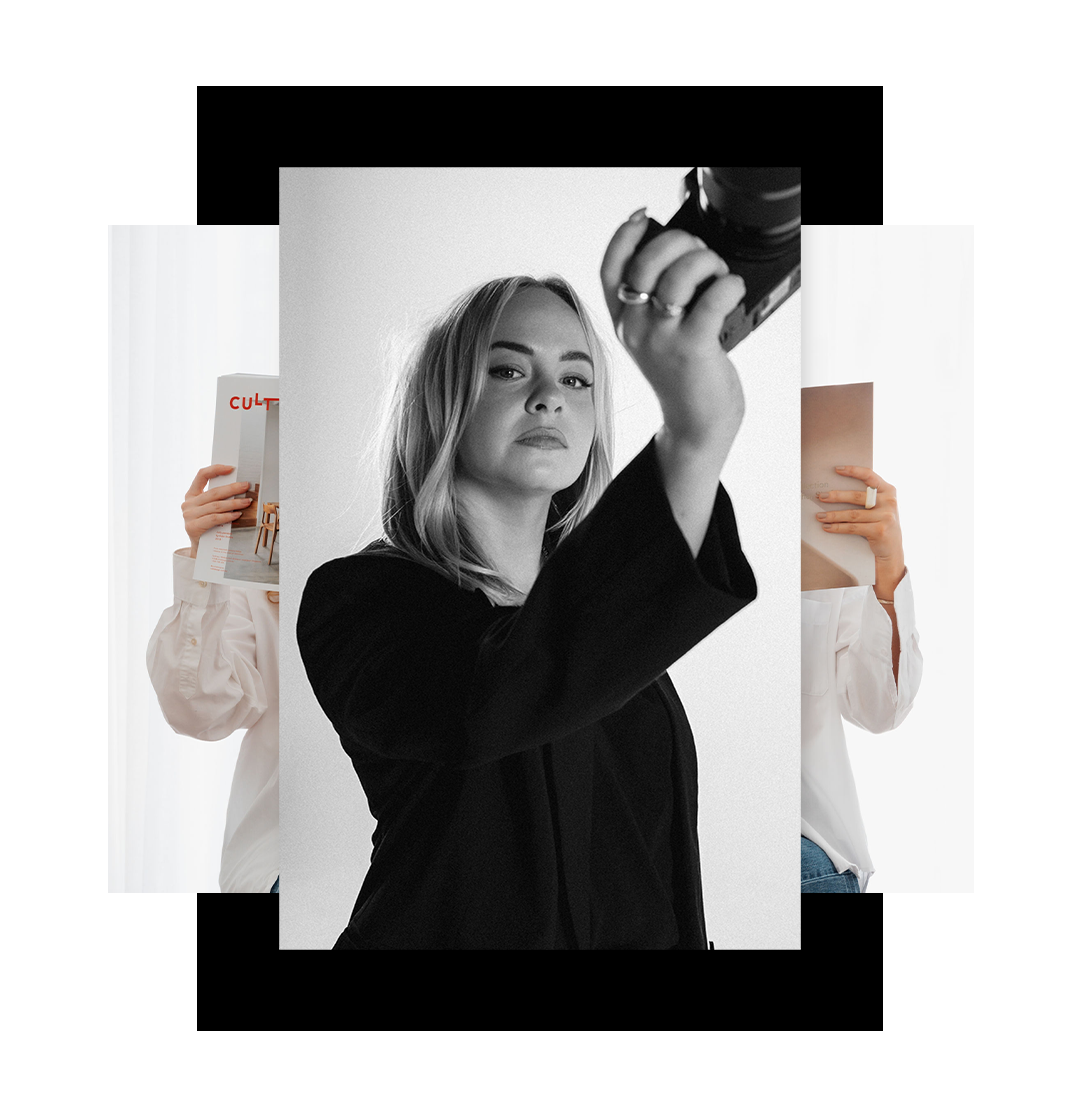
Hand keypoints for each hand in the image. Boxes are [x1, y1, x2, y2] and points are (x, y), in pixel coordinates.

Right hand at [182, 465, 251, 557]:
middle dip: (232, 488)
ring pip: (215, 506)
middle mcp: (188, 503)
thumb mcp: (210, 509)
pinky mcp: (192, 527)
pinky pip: (214, 519)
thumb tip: (239, 487)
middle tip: (246, 486)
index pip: (201, 475)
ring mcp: (189, 515)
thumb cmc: (209, 525)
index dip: (216, 469)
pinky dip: (227, 516)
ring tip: (247, 502)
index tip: (232, 468)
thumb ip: (217, 498)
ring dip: (234, 503)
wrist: (201, 548)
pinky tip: (237, 515)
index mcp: (191, 494)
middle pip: (213, 492)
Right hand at [600, 209, 746, 454]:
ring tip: (718, 275)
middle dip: (679, 244)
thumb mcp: (657, 338)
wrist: (695, 424)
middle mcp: (635, 328)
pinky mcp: (692, 348)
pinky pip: (712, 298)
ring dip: (707, 262)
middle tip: (699, 256)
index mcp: (623, 323)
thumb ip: (656, 303)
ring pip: (678, 275)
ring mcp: (661, 339)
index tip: (642, 218)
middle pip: (645, 262)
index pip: (609, 270)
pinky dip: (729, 284)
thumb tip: (681, 257)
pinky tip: (732, 290)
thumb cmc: (684, 377)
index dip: (623, 237)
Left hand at [815, 465, 904, 573]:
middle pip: (857, 496)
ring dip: (833, 515)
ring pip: (852, 514)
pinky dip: (838, 527)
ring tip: (819, 516)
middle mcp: (889, 502)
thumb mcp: (880, 507)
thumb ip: (867, 497)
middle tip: (820, 497)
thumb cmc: (880, 524)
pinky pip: (853, 527)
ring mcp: (886, 517)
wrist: (892, 551)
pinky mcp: (879, 530)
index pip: (870, 476)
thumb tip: (835, 491)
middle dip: (836, 496)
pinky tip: (827, 527)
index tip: (837, 469)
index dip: (853, 471)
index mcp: (889, 491)